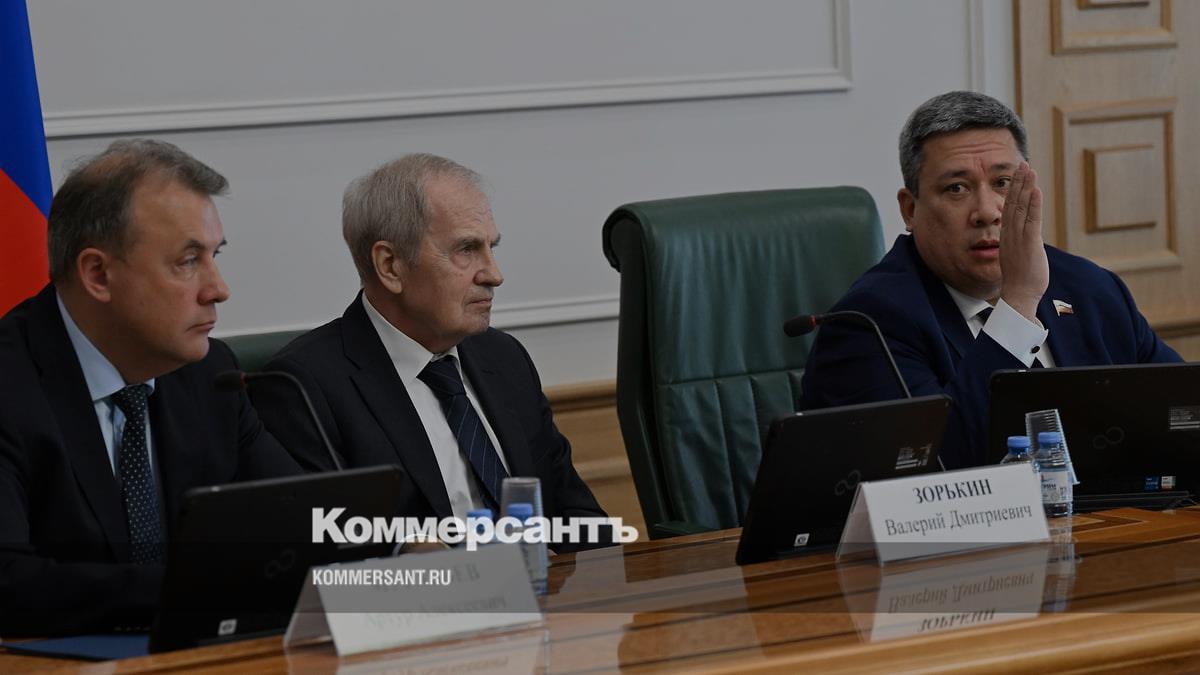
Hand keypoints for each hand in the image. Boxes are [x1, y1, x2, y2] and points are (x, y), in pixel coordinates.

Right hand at [998, 162, 1047, 320]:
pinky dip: (1034, 204)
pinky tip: (1035, 190)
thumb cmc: (1020, 280)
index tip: (1018, 174)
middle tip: (1022, 163)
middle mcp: (1011, 234)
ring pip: (1021, 207)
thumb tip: (1028, 239)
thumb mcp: (1019, 256)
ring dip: (1025, 187)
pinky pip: (1032, 220)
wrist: (1018, 294)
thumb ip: (1022, 244)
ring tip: (1028, 169)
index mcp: (1007, 236)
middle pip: (1013, 202)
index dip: (1013, 190)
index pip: (1010, 207)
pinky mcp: (1030, 243)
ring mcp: (1019, 238)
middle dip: (1018, 182)